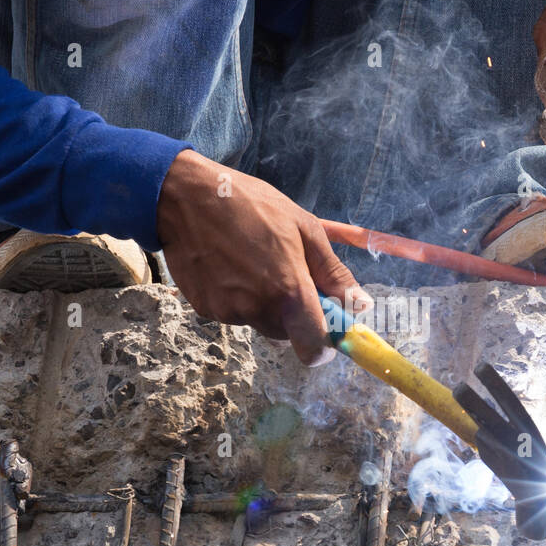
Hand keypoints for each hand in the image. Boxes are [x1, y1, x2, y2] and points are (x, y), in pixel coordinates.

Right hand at [158, 149, 371, 365]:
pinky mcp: (206, 310)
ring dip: (265, 304)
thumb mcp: (304, 229)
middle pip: (288, 335)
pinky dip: (238, 297)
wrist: (185, 197)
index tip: (325, 330)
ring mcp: (228, 313)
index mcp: (289, 292)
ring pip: (260, 322)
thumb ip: (334, 273)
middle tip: (286, 274)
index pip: (313, 348)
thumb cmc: (252, 205)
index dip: (324, 346)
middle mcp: (258, 310)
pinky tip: (230, 266)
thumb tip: (360, 306)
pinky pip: (234, 314)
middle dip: (293, 314)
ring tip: (253, 262)